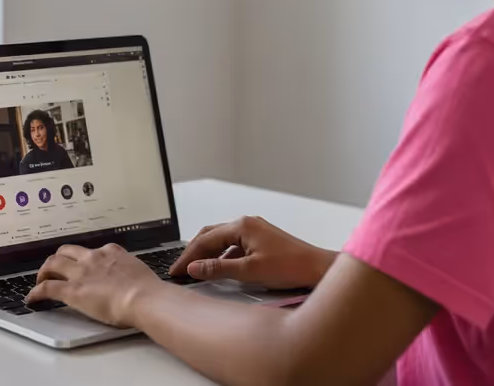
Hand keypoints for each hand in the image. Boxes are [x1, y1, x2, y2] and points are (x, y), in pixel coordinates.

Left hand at [26, 244, 163, 326]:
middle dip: (58, 258)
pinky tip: (32, 298)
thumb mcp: (138, 270)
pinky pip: (46, 288)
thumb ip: (128, 270)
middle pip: (66, 251)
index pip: (92, 250)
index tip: (83, 264)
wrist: (143, 298)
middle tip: (54, 268)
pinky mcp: (71, 290)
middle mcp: (92, 258)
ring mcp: (80, 273)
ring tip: (40, 279)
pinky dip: (35, 292)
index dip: (84, 258)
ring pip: (52, 263)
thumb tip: (130, 277)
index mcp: (111, 252)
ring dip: (44, 271)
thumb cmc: (147, 289)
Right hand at [169, 216, 336, 289]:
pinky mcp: (261, 240)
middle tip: (180, 270)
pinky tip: (218, 270)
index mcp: (242, 226)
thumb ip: (218, 269)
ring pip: (222, 241)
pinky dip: (222, 257)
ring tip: (194, 271)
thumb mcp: (250, 271)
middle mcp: (247, 223)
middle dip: (193, 252)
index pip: (205, 240)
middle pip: (210, 236)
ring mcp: (254, 231)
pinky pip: (234, 246)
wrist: (318, 269)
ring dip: (207, 255)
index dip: (188, 257)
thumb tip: (194, 268)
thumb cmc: (291, 267)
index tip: (176, 271)